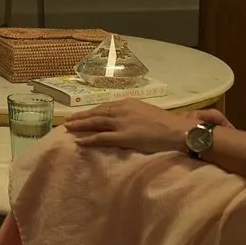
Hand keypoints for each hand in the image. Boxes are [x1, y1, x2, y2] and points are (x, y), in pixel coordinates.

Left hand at [62, 101, 224, 154]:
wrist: (176, 130)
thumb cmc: (166, 123)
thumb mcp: (147, 113)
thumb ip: (133, 114)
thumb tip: (126, 120)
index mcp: (128, 103)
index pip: (104, 107)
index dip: (91, 111)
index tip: (81, 114)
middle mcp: (121, 110)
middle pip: (96, 113)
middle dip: (81, 117)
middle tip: (68, 120)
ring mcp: (121, 123)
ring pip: (95, 123)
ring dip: (80, 126)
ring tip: (68, 128)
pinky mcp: (123, 136)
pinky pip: (101, 138)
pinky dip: (89, 139)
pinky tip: (80, 141)